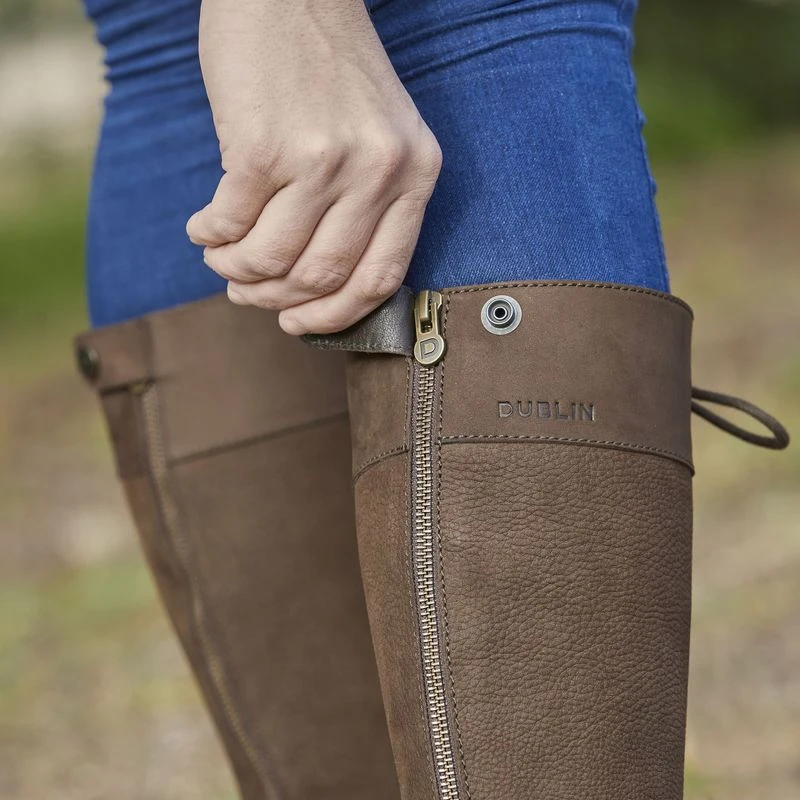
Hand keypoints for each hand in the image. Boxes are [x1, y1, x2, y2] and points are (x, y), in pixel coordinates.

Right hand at [186, 0, 441, 333]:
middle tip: (246, 292)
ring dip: (237, 272)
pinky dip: (211, 237)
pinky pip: (231, 225)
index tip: (299, 324)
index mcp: (416, 173)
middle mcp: (378, 170)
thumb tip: (315, 286)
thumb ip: (367, 206)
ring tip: (222, 259)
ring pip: (274, 260)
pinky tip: (205, 228)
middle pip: (323, 276)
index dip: (336, 316)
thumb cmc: (330, 68)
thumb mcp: (382, 134)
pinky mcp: (264, 146)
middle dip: (275, 299)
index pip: (382, 277)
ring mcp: (323, 158)